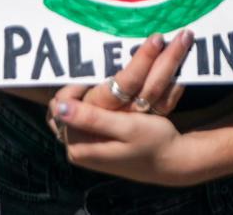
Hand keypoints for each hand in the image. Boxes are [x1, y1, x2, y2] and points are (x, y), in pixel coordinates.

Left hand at [44, 30, 194, 184]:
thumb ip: (92, 119)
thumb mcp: (126, 127)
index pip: (59, 107)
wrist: (172, 160)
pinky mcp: (95, 143)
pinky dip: (92, 102)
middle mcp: (77, 150)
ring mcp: (86, 148)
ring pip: (75, 110)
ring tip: (100, 78)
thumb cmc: (153, 143)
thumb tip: (59, 107)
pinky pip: (84, 116)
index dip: (73, 86)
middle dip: (78, 88)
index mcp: (80, 148)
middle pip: (65, 108)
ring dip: (84, 93)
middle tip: (97, 72)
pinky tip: (104, 91)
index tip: (93, 72)